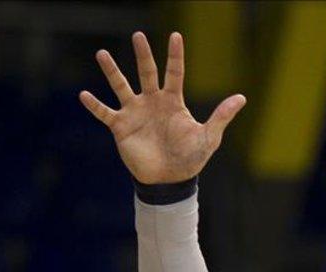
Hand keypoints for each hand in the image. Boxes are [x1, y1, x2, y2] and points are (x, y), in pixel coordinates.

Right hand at [78, 31, 245, 183]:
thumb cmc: (190, 159)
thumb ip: (221, 116)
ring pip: (121, 86)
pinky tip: (83, 94)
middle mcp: (152, 102)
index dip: (175, 55)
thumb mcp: (208, 137)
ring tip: (102, 54)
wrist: (170, 180)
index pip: (175, 73)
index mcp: (173, 102)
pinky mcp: (121, 127)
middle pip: (147, 73)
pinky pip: (105, 112)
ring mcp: (135, 113)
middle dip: (144, 55)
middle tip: (138, 35)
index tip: (176, 35)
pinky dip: (94, 105)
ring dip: (112, 71)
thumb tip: (242, 97)